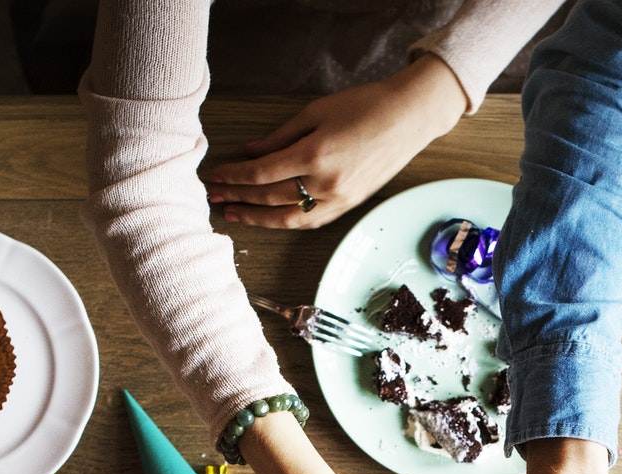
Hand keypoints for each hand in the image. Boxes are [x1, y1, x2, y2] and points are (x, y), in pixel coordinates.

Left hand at [203, 55, 467, 228]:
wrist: (408, 118)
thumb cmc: (364, 105)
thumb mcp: (316, 112)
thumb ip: (281, 136)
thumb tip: (251, 153)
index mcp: (314, 155)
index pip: (261, 174)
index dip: (233, 177)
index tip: (213, 176)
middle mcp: (325, 183)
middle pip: (269, 197)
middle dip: (237, 198)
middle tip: (213, 197)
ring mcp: (338, 199)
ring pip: (288, 218)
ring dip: (257, 218)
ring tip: (234, 213)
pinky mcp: (348, 206)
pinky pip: (309, 221)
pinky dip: (285, 221)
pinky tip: (269, 218)